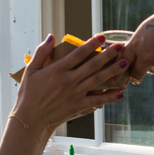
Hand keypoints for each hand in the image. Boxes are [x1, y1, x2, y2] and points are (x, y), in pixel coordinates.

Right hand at [12, 34, 127, 130]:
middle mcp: (69, 80)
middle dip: (108, 55)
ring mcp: (75, 94)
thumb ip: (41, 52)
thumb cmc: (28, 93)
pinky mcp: (78, 106)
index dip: (91, 44)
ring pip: (98, 80)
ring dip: (113, 71)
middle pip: (93, 65)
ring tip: (125, 63)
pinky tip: (120, 93)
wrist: (30, 117)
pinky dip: (109, 97)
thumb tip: (51, 37)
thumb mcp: (31, 70)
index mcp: (58, 70)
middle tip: (121, 47)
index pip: (79, 53)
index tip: (102, 37)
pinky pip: (97, 100)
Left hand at [124, 6, 153, 84]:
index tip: (121, 71)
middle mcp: (146, 55)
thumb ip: (143, 40)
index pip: (124, 60)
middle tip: (137, 76)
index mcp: (138, 42)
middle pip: (136, 73)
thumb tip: (137, 50)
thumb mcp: (151, 26)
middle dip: (136, 75)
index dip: (123, 65)